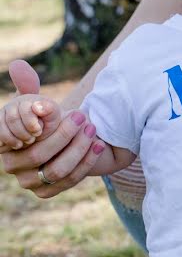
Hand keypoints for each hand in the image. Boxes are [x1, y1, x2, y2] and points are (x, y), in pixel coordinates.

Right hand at [0, 60, 105, 197]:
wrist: (63, 139)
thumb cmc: (46, 118)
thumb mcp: (36, 102)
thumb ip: (27, 85)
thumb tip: (18, 64)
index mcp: (5, 144)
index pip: (17, 139)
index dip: (40, 129)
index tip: (60, 111)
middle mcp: (11, 166)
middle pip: (39, 155)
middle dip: (65, 135)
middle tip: (83, 117)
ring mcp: (29, 182)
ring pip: (57, 170)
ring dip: (78, 149)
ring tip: (93, 129)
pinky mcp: (47, 192)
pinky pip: (69, 181)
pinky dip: (86, 163)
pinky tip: (98, 145)